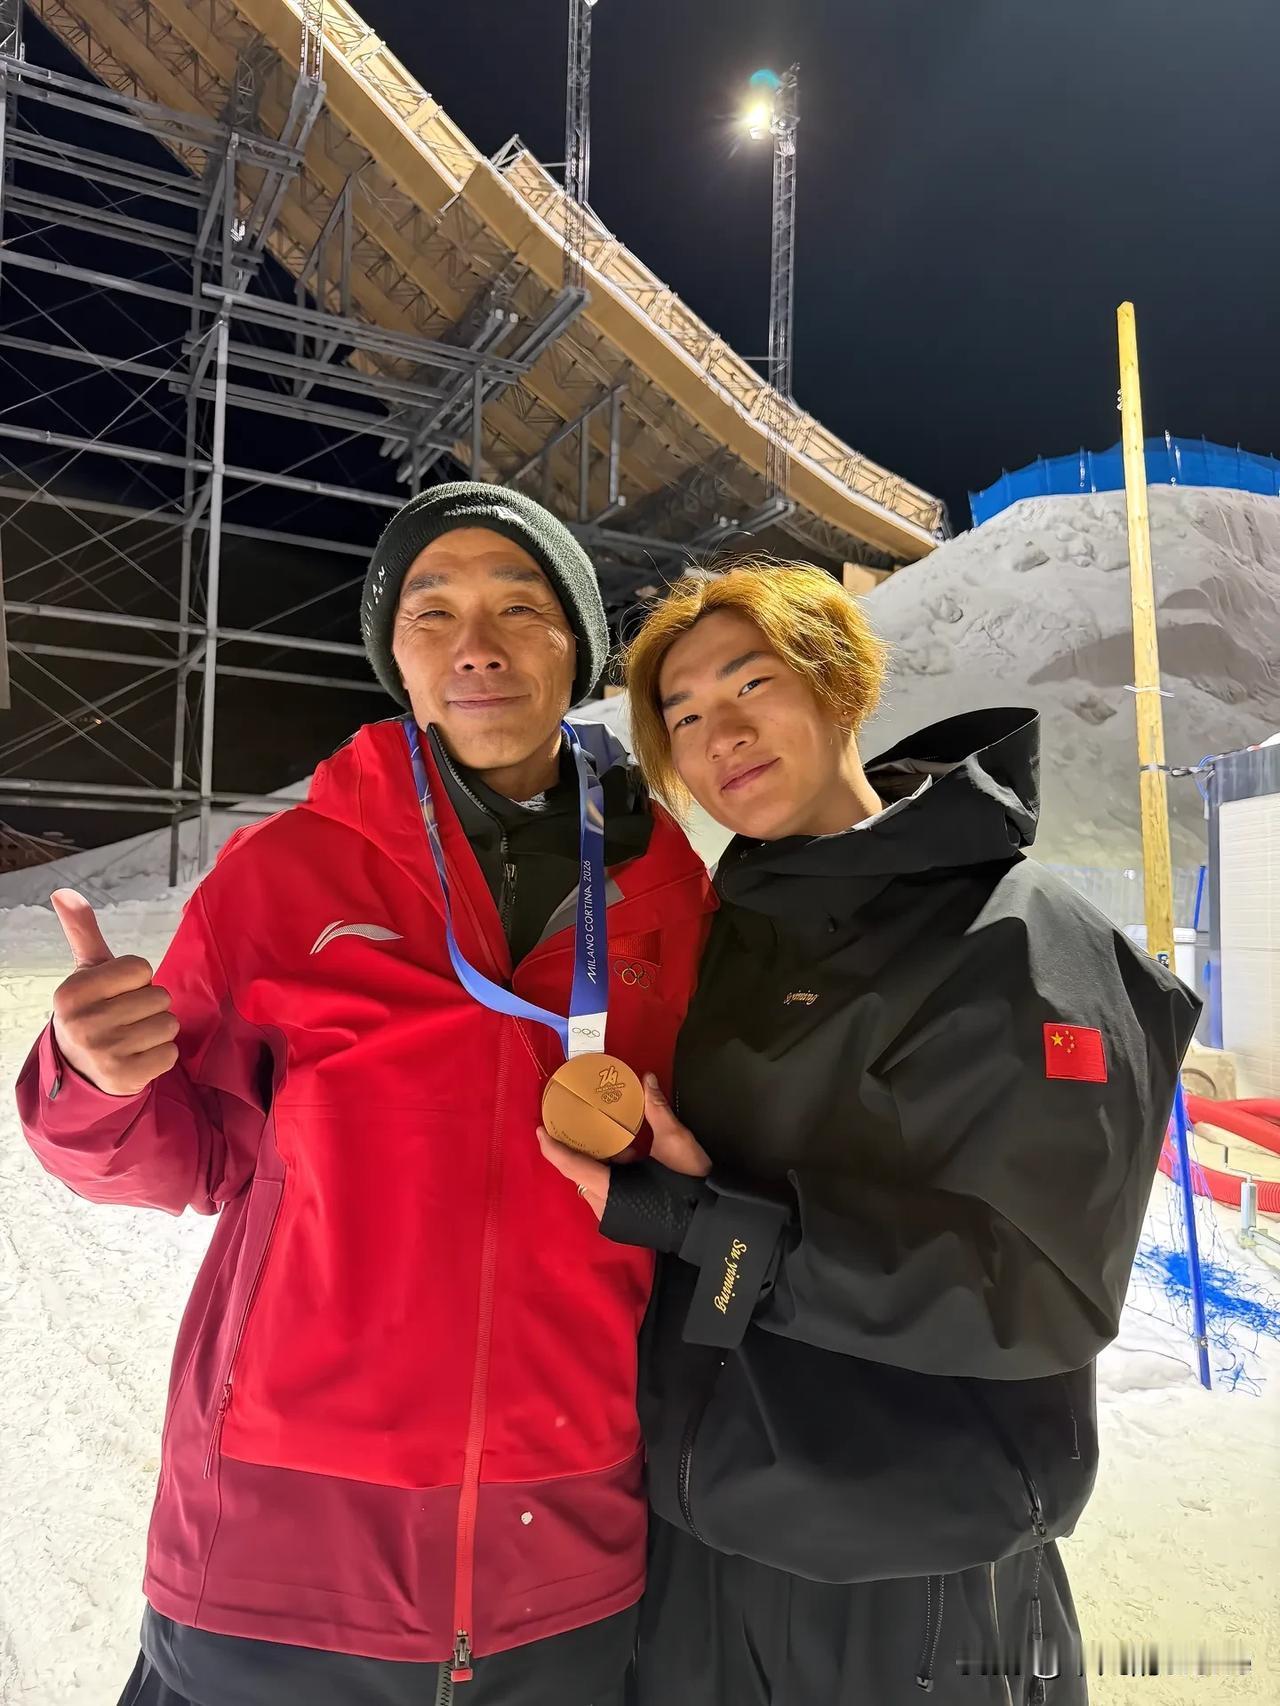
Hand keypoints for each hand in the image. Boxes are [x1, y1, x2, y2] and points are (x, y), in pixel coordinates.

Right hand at [49, 889, 179, 1096]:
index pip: (141, 968)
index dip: (137, 980)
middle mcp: (83, 1023)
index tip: (117, 994)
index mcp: (72, 992)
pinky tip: (138, 1057)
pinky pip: (171, 1053)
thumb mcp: (88, 971)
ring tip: (133, 1037)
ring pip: (169, 1023)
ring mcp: (104, 1053)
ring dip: (158, 1030)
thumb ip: (83, 931)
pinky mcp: (125, 1077)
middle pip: (159, 996)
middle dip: (150, 1006)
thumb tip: (63, 892)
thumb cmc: (94, 1009)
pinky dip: (161, 1055)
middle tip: (126, 1019)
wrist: (82, 1068)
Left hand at [537, 1073, 710, 1222]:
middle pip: (582, 1174)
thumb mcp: (674, 1141)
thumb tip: (646, 1079)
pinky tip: (632, 1161)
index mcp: (609, 1187)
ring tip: (622, 1143)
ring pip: (595, 1185)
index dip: (553, 1148)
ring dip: (603, 1164)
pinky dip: (613, 1177)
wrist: (711, 1223)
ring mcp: (612, 1219)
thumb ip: (655, 1110)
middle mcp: (603, 1206)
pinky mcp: (622, 1224)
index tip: (540, 1129)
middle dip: (586, 1151)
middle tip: (591, 1125)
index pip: (571, 1165)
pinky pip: (607, 1195)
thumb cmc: (689, 1183)